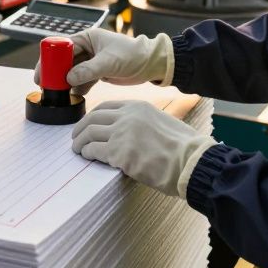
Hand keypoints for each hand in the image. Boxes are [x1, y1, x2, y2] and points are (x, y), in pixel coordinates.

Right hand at [33, 29, 173, 95]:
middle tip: (47, 87)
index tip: (43, 73)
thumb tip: (69, 79)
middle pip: (64, 61)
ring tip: (59, 94)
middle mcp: (86, 48)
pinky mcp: (97, 72)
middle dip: (55, 73)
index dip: (50, 59)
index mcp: (87, 38)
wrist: (150, 64)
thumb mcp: (109, 62)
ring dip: (65, 83)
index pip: (61, 46)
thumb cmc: (132, 54)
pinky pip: (82, 81)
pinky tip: (74, 96)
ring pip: (72, 72)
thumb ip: (88, 70)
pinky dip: (77, 88)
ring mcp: (91, 61)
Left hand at [71, 100, 216, 196]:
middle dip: (81, 128)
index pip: (106, 107)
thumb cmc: (182, 147)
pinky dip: (88, 154)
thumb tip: (128, 132)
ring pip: (90, 134)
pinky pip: (94, 151)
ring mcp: (122, 133)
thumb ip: (142, 122)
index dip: (93, 116)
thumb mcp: (161, 122)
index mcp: (138, 106)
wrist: (191, 161)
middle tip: (76, 137)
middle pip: (94, 118)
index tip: (88, 124)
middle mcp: (127, 116)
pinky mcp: (119, 153)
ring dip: (81, 142)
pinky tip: (88, 157)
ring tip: (78, 149)